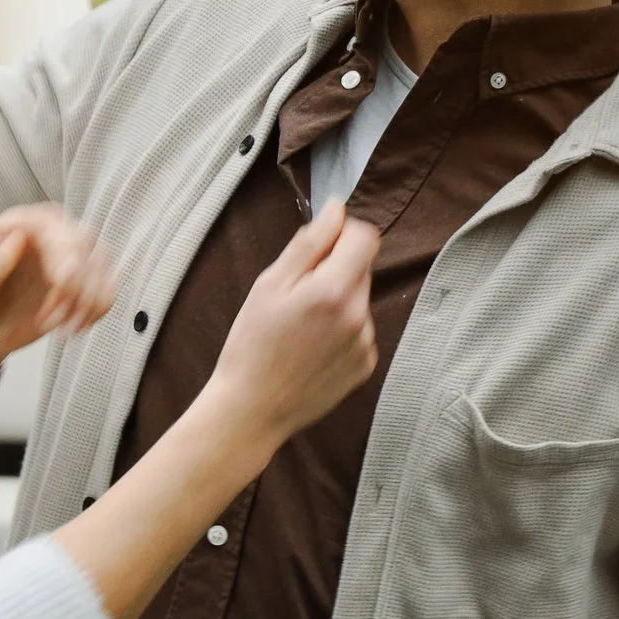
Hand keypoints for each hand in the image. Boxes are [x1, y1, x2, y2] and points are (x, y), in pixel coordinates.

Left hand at [0, 206, 116, 383]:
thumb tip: (16, 241)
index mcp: (20, 224)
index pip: (55, 226)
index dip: (64, 253)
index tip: (61, 284)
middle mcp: (48, 234)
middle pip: (84, 242)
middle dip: (77, 283)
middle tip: (54, 320)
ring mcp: (67, 258)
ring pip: (102, 264)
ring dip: (90, 300)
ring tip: (64, 330)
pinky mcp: (80, 283)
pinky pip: (107, 287)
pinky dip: (98, 309)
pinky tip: (74, 329)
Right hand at [203, 201, 379, 446]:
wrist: (252, 409)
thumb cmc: (252, 344)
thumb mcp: (269, 284)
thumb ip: (309, 242)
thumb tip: (337, 209)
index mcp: (334, 291)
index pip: (366, 237)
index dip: (342, 234)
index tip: (319, 247)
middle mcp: (359, 316)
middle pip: (362, 268)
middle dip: (335, 269)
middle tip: (296, 294)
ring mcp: (365, 344)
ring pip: (360, 299)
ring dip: (338, 301)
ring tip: (301, 327)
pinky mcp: (366, 365)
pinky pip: (360, 330)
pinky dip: (341, 330)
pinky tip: (311, 347)